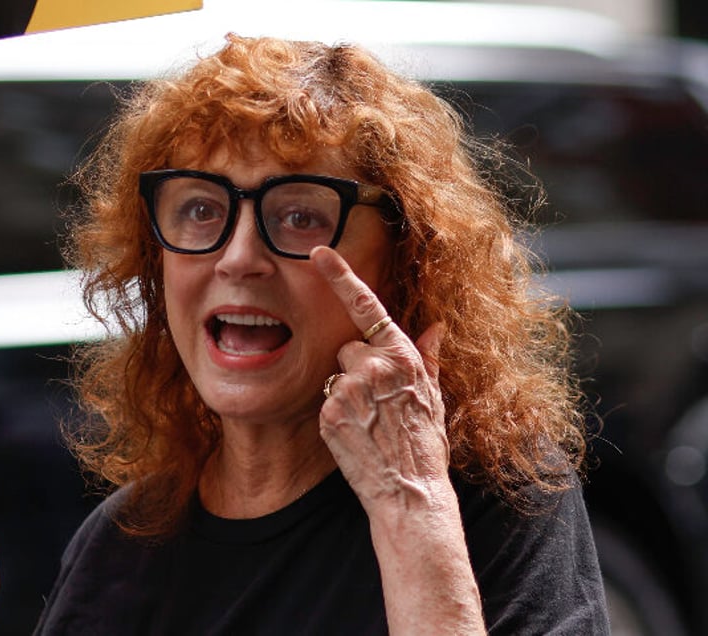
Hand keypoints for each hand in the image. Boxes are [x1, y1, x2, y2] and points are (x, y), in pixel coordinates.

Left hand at [311, 246, 449, 513]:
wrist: (410, 491)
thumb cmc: (426, 446)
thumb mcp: (435, 397)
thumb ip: (429, 357)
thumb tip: (436, 326)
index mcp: (403, 356)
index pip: (367, 306)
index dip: (341, 276)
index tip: (319, 252)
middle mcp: (374, 366)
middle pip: (347, 348)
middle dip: (357, 368)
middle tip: (376, 402)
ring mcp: (349, 389)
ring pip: (335, 375)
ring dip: (347, 392)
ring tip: (370, 421)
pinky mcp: (329, 412)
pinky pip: (325, 401)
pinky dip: (336, 414)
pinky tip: (357, 433)